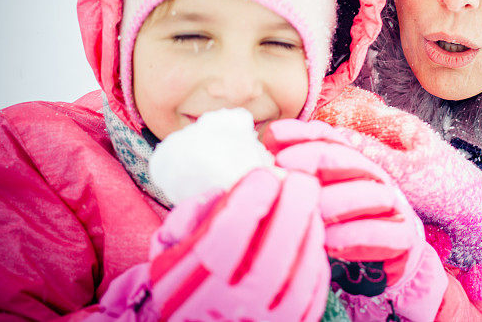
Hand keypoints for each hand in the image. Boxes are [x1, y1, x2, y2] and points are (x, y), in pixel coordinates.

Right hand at [96, 168, 329, 321]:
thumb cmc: (182, 284)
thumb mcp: (166, 252)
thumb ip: (185, 219)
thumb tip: (220, 193)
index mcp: (191, 282)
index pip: (228, 233)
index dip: (251, 198)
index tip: (264, 174)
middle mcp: (227, 306)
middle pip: (272, 252)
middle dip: (292, 207)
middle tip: (301, 180)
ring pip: (298, 275)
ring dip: (309, 231)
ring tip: (309, 205)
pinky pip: (312, 294)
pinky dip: (316, 261)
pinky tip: (312, 236)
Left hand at [264, 119, 447, 320]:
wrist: (385, 264)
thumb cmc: (338, 227)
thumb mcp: (310, 199)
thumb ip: (290, 172)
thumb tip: (263, 146)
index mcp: (349, 163)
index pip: (328, 136)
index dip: (301, 133)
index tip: (271, 136)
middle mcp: (372, 177)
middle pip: (348, 158)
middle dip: (316, 158)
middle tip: (284, 166)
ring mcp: (392, 204)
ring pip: (370, 192)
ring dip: (337, 199)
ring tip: (308, 209)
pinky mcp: (404, 236)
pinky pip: (386, 232)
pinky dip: (357, 234)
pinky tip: (329, 241)